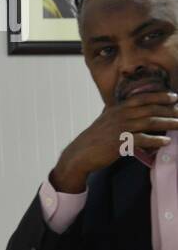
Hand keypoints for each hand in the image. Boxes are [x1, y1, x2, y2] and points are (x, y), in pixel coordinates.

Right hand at [50, 90, 177, 192]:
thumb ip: (116, 111)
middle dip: (169, 110)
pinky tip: (166, 142)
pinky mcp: (120, 142)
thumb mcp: (104, 120)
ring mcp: (119, 128)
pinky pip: (142, 140)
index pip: (142, 98)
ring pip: (149, 123)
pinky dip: (155, 140)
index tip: (174, 97)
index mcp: (117, 108)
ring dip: (168, 123)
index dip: (159, 96)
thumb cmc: (94, 138)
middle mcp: (119, 116)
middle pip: (149, 109)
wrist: (80, 153)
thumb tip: (126, 105)